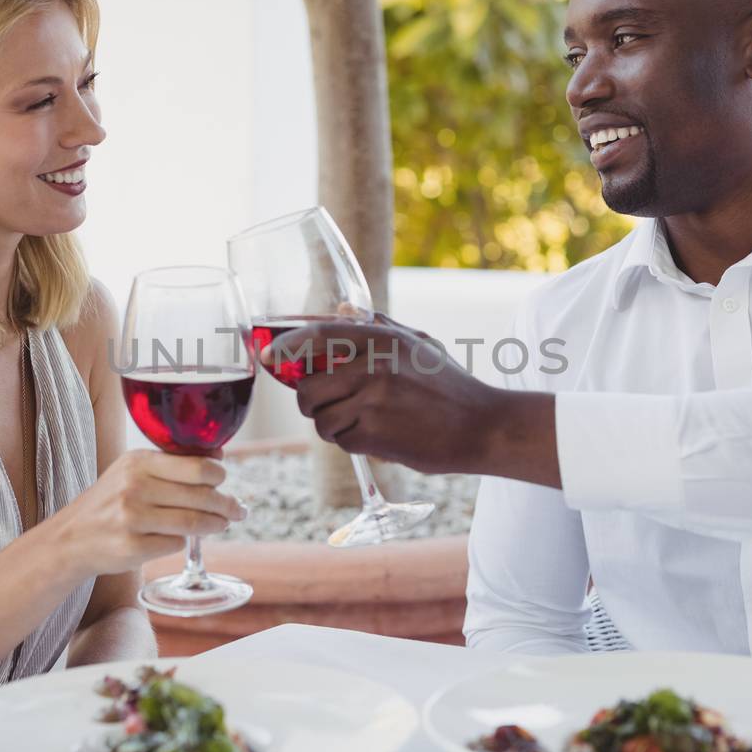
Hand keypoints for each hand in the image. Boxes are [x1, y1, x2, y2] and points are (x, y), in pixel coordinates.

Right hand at [32, 450, 243, 585]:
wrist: (70, 538)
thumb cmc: (110, 501)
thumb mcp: (131, 470)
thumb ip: (171, 462)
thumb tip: (219, 454)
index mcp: (138, 461)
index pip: (197, 467)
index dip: (219, 475)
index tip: (223, 481)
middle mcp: (134, 487)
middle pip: (201, 496)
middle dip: (227, 505)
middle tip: (238, 510)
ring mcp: (132, 519)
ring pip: (193, 523)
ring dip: (214, 525)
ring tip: (222, 524)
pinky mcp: (133, 548)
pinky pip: (176, 544)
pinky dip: (183, 542)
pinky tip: (179, 538)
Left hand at [263, 314, 505, 474]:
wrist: (483, 426)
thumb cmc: (449, 385)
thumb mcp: (418, 344)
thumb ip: (377, 326)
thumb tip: (342, 308)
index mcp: (382, 338)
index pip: (317, 336)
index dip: (285, 347)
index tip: (267, 358)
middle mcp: (373, 364)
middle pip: (308, 388)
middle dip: (310, 402)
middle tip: (328, 406)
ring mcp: (372, 400)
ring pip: (321, 419)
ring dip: (334, 426)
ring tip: (363, 422)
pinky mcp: (375, 433)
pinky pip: (341, 441)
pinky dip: (353, 443)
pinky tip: (379, 437)